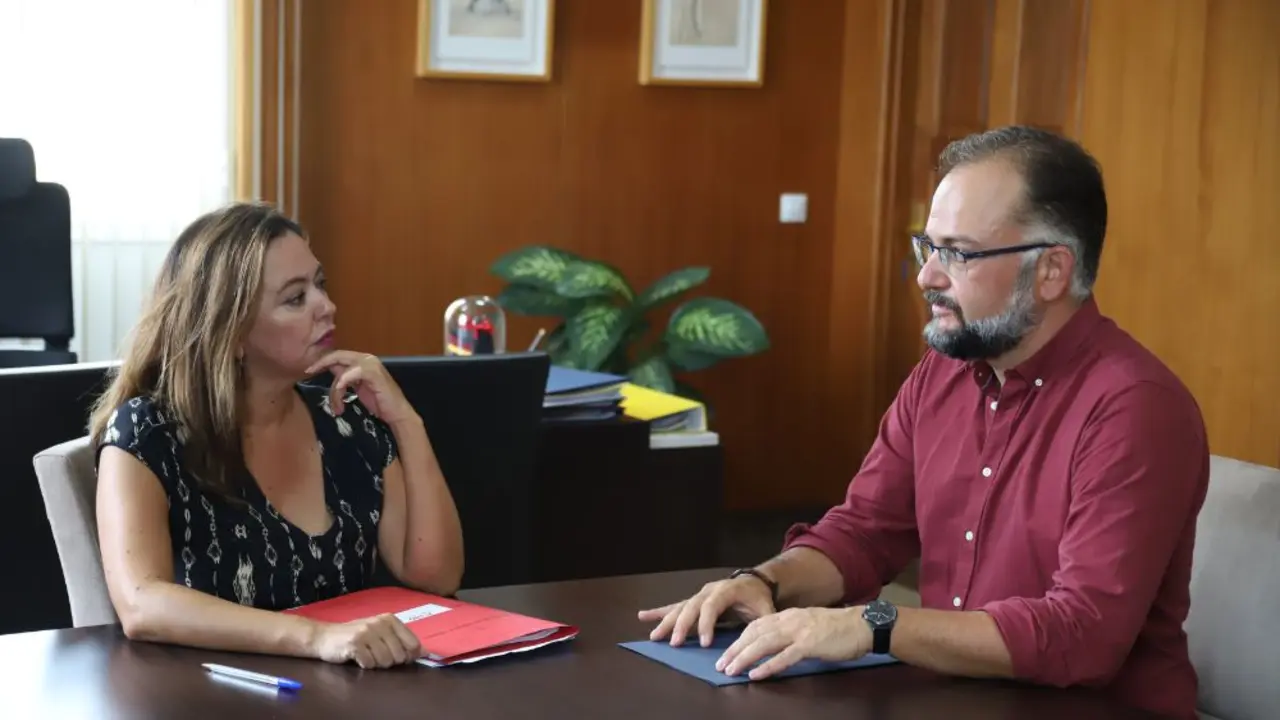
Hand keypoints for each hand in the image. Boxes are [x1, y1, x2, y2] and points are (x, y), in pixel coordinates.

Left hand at [305, 351, 416, 424]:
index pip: (339, 355)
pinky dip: (342, 385)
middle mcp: (367, 358)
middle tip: (309, 372)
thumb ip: (345, 379)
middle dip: (321, 364)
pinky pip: (350, 374)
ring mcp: (371, 364)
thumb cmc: (379, 403)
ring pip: (342, 368)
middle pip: (338, 356)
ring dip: (335, 389)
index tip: (309, 370)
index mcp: (363, 361)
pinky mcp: (373, 373)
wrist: (397, 414)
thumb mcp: (357, 388)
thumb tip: (329, 372)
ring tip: (337, 407)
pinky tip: (341, 400)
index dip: (323, 361)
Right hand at [311, 614, 421, 668]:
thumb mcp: (380, 634)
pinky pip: (370, 664)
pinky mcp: (355, 643)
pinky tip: (357, 657)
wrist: (324, 637)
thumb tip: (425, 653)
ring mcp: (367, 632)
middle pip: (400, 656)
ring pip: (386, 661)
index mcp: (390, 619)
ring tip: (366, 655)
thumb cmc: (356, 637)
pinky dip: (364, 665)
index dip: (408, 655)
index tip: (397, 656)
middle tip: (375, 654)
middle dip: (389, 661)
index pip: (413, 644)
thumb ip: (402, 641)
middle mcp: (380, 623)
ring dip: (376, 664)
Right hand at [637, 576, 775, 647]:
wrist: (754, 581)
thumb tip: (762, 640)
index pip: (712, 606)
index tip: (704, 643)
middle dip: (681, 625)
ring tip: (654, 636)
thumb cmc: (759, 597)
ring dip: (666, 621)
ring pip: (680, 607)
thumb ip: (763, 623)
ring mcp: (699, 594)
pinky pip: (675, 606)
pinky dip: (659, 612)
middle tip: (674, 643)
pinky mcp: (694, 601)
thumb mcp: (766, 609)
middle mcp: (709, 590)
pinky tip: (643, 615)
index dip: (706, 624)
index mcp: (726, 590)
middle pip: (691, 606)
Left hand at [716, 606, 870, 680]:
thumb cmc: (837, 629)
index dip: (739, 639)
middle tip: (721, 665)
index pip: (756, 625)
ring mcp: (799, 632)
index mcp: (788, 616)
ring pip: (764, 643)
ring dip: (744, 657)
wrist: (862, 625)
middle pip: (754, 634)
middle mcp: (789, 620)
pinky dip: (768, 666)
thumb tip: (773, 644)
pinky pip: (784, 656)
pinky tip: (756, 674)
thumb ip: (790, 631)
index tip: (727, 652)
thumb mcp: (808, 624)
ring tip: (731, 670)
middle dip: (735, 650)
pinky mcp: (810, 645)